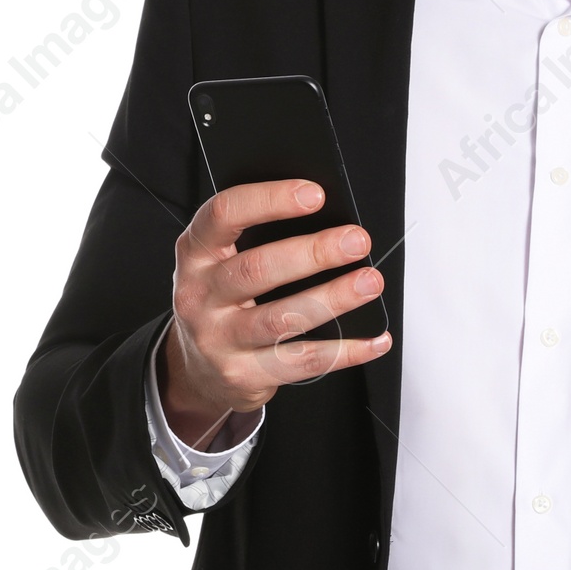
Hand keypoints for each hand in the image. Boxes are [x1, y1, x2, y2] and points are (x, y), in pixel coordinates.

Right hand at [159, 179, 390, 447]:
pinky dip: (346, 351)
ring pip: (283, 319)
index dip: (270, 200)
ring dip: (333, 298)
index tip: (315, 194)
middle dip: (313, 253)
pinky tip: (375, 339)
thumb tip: (327, 218)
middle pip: (258, 270)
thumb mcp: (219, 261)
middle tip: (356, 241)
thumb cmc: (221, 299)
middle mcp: (200, 296)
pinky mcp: (244, 374)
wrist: (197, 369)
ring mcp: (219, 339)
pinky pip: (303, 362)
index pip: (224, 215)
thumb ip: (256, 238)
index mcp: (196, 254)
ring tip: (369, 282)